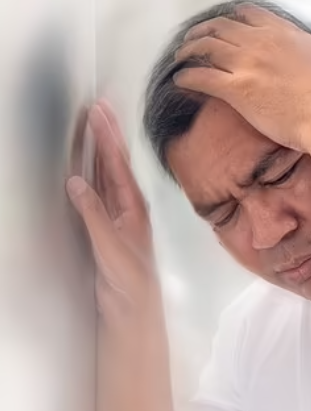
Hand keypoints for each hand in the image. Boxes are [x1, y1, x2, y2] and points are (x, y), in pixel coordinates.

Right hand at [66, 101, 157, 322]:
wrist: (134, 303)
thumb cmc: (131, 278)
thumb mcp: (110, 245)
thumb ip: (94, 215)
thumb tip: (76, 183)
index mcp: (134, 207)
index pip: (117, 164)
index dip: (107, 137)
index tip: (98, 113)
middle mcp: (129, 205)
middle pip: (114, 162)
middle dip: (107, 134)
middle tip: (98, 107)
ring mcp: (118, 213)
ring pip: (108, 173)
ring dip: (101, 149)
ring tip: (95, 125)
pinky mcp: (108, 223)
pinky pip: (100, 189)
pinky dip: (93, 171)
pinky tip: (88, 163)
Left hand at [173, 2, 310, 150]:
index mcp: (282, 33)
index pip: (248, 14)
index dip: (232, 18)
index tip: (225, 24)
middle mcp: (261, 42)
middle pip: (221, 27)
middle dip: (203, 31)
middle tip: (194, 39)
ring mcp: (247, 64)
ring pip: (206, 47)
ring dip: (189, 51)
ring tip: (181, 57)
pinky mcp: (238, 90)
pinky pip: (202, 77)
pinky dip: (187, 77)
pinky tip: (180, 80)